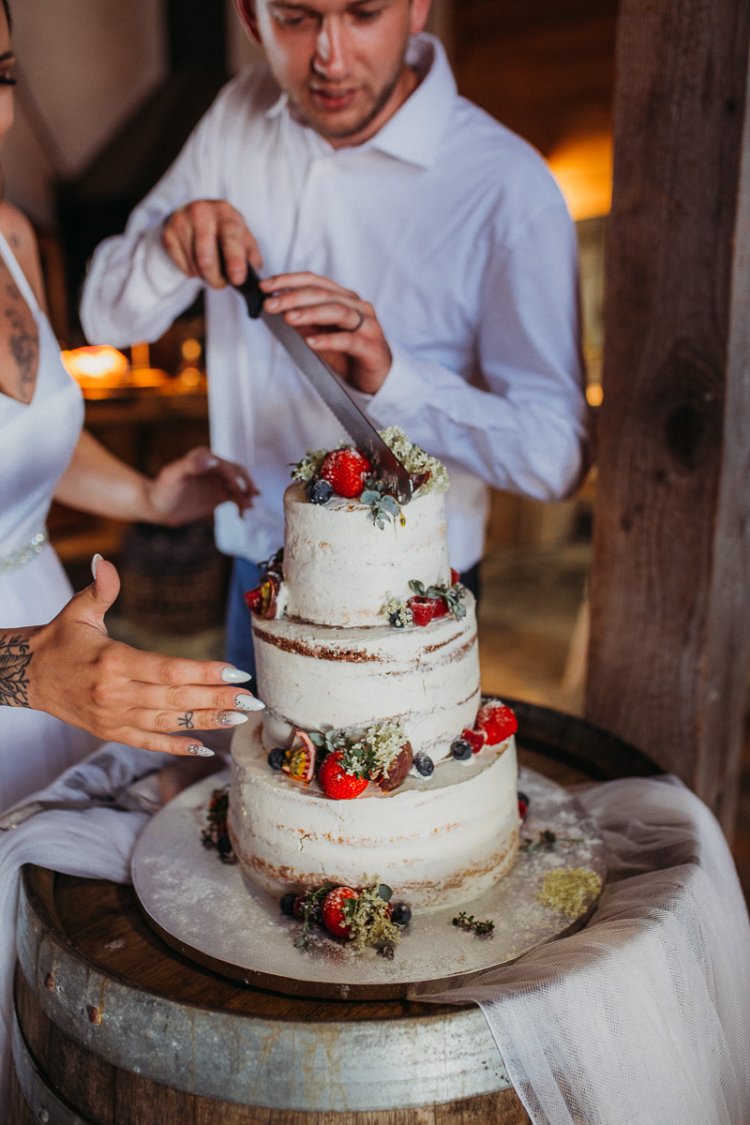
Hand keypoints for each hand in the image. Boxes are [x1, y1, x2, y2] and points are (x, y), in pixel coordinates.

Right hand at [23, 557, 263, 755]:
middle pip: (175, 698)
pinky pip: (149, 742)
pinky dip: (176, 747)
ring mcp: (113, 717)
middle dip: (216, 699)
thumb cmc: (60, 639)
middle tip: (251, 700)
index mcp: (113, 662)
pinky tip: (205, 748)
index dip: (204, 672)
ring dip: (206, 722)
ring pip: (168, 723)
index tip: (235, 673)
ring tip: (238, 718)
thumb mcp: (78, 611)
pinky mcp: (110, 732)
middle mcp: (115, 694)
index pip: (168, 669)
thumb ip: (101, 589)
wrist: (27, 676)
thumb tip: (105, 562)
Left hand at [146, 447, 257, 525]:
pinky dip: (241, 505)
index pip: (226, 466)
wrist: (158, 507)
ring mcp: (217, 482)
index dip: (234, 477)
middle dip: (246, 484)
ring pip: (238, 487)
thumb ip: (190, 465)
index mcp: (204, 458)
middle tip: (252, 496)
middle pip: (237, 474)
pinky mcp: (218, 495)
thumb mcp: (173, 476)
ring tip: (248, 508)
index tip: (238, 491)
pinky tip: (242, 515)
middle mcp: (213, 467)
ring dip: (245, 496)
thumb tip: (210, 459)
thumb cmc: (163, 490)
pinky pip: (235, 498)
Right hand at [161, 199, 261, 287]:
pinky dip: (192, 272)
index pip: (230, 239)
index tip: (237, 280)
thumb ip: (251, 255)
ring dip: (204, 276)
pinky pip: (182, 267)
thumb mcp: (243, 235)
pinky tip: (196, 261)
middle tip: (221, 283)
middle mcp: (201, 212)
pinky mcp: (168, 234)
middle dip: (216, 280)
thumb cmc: (225, 229)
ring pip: (194, 267)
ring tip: (210, 268)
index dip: (234, 261)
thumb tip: (253, 275)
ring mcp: (181, 221)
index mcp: (225, 212)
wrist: (198, 212)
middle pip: (206, 259)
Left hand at [259, 271, 391, 394]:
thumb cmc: (349, 355)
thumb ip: (304, 322)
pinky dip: (328, 340)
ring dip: (310, 313)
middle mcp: (357, 306)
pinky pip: (348, 340)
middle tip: (271, 304)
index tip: (265, 286)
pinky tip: (311, 342)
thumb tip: (278, 308)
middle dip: (294, 297)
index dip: (289, 281)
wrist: (377, 379)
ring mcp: (366, 325)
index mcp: (344, 298)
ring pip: (337, 311)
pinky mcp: (371, 346)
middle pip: (323, 294)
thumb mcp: (320, 336)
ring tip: (289, 319)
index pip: (314, 281)